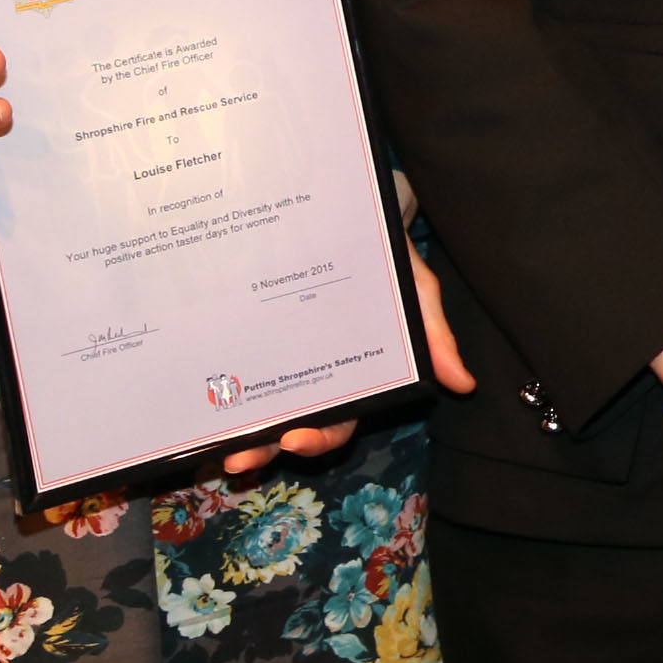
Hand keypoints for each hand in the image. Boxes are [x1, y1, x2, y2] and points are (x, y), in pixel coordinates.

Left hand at [222, 232, 485, 477]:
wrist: (352, 203)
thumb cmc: (388, 249)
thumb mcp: (416, 288)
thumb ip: (433, 334)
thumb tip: (464, 383)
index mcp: (354, 370)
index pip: (338, 419)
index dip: (319, 437)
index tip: (295, 439)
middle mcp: (315, 370)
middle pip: (291, 424)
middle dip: (264, 449)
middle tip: (239, 459)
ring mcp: (281, 352)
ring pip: (258, 405)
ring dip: (237, 432)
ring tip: (214, 446)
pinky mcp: (255, 330)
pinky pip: (236, 365)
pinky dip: (217, 389)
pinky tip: (197, 399)